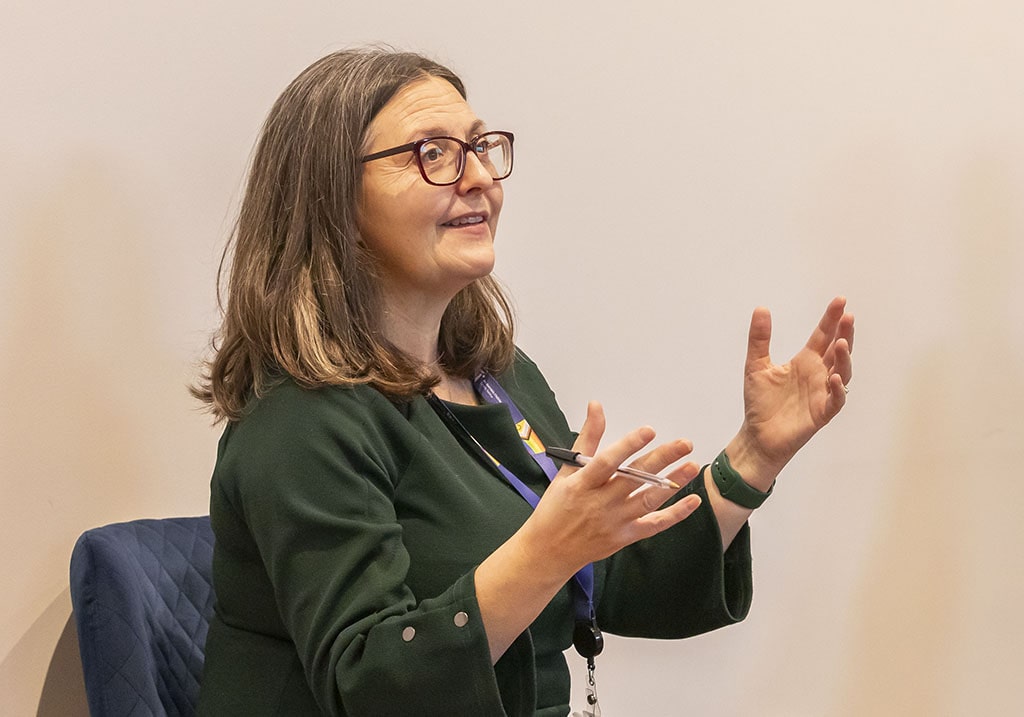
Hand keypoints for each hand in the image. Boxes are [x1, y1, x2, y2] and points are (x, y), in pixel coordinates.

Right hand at [520, 402, 701, 574]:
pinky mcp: (625, 536)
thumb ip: (587, 438)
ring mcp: (615, 522)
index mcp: (582, 484)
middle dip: (661, 459)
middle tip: (683, 444)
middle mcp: (599, 503)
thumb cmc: (556, 507)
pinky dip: (675, 514)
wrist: (549, 550)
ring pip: (648, 500)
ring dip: (673, 483)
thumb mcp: (566, 470)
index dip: (628, 445)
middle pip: (634, 478)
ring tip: (692, 466)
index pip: (607, 462)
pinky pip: (654, 525)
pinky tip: (693, 500)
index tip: (648, 431)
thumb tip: (596, 406)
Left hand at [731, 296, 854, 486]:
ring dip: (844, 358)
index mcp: (805, 361)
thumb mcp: (756, 365)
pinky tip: (834, 377)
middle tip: (847, 316)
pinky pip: (836, 400)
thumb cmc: (760, 402)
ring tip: (841, 344)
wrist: (757, 435)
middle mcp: (818, 374)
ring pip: (842, 372)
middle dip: (845, 333)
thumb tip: (761, 308)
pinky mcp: (821, 413)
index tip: (840, 301)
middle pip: (838, 350)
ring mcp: (822, 393)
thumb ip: (759, 338)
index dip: (831, 319)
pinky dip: (838, 389)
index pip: (823, 335)